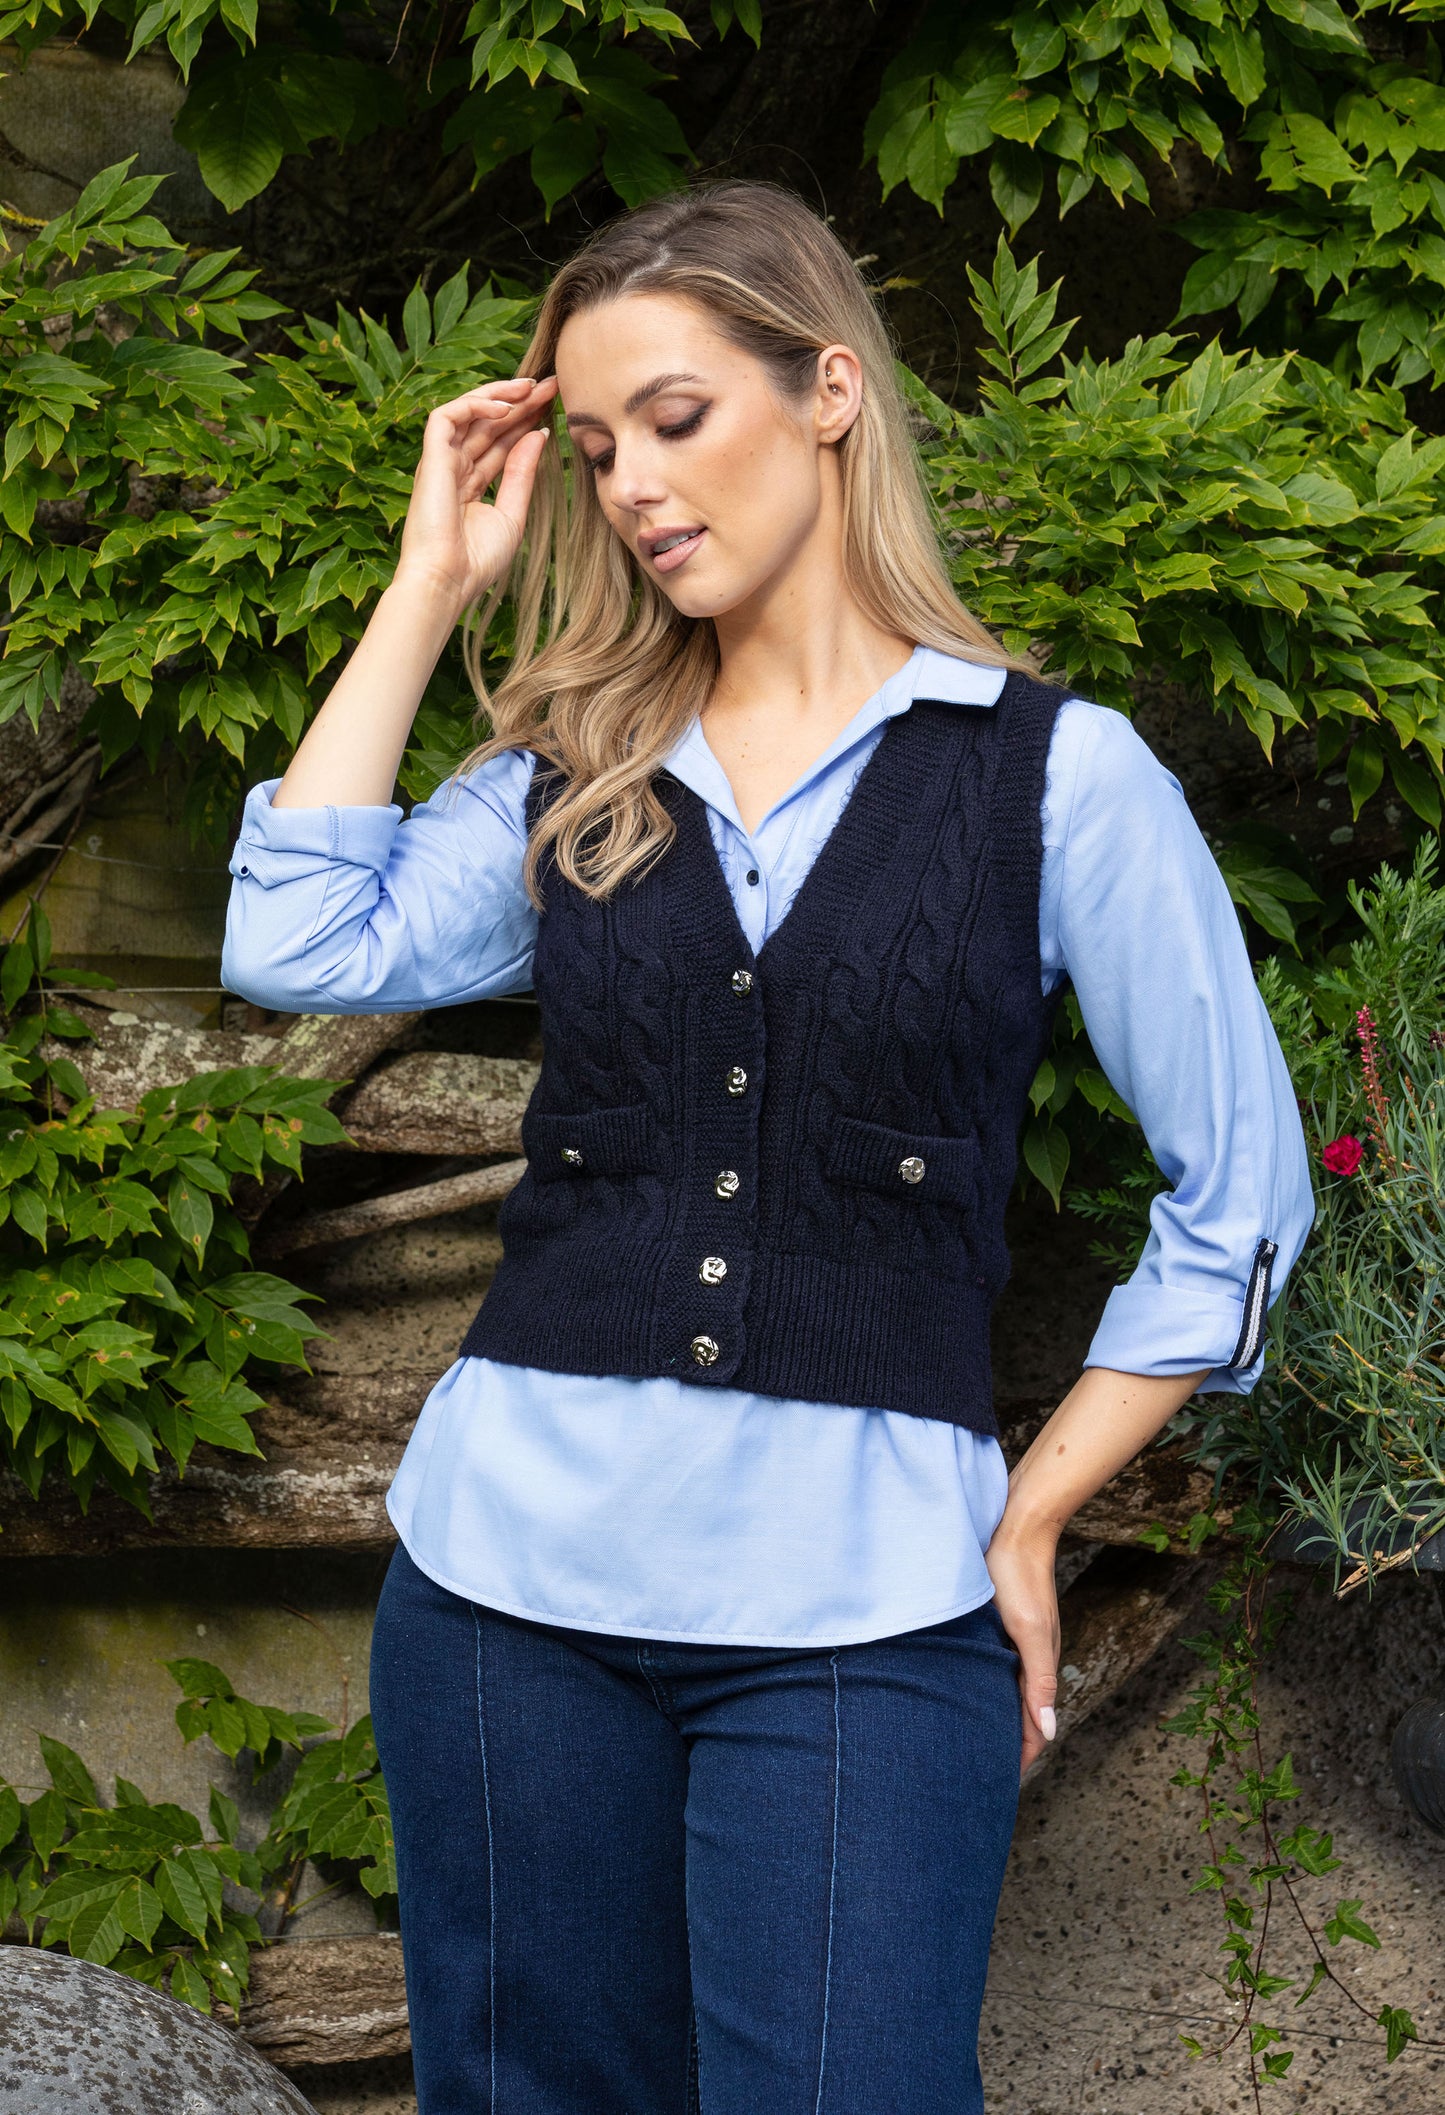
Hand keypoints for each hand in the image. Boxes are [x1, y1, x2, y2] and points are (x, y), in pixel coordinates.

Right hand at [394, 375, 558, 618]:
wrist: (448, 581)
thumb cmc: (477, 561)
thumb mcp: (512, 513)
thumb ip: (522, 474)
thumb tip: (539, 436)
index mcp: (471, 484)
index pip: (500, 442)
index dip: (526, 421)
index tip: (555, 406)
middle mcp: (454, 468)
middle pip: (489, 424)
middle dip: (520, 402)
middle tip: (551, 385)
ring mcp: (440, 462)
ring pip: (468, 412)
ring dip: (499, 395)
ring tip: (531, 386)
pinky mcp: (430, 458)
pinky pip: (447, 417)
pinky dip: (475, 406)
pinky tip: (505, 407)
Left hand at [985, 1520, 1060, 1777]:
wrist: (1018, 1527)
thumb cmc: (1019, 1575)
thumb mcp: (1028, 1629)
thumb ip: (1039, 1680)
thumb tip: (1049, 1732)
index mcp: (1037, 1663)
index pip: (1033, 1726)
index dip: (1021, 1756)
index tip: (1001, 1785)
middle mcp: (1028, 1656)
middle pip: (1020, 1713)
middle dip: (1007, 1743)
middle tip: (980, 1772)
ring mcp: (1015, 1640)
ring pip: (1006, 1690)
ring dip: (996, 1716)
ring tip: (972, 1740)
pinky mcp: (1000, 1623)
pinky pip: (995, 1667)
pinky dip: (987, 1688)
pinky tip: (968, 1688)